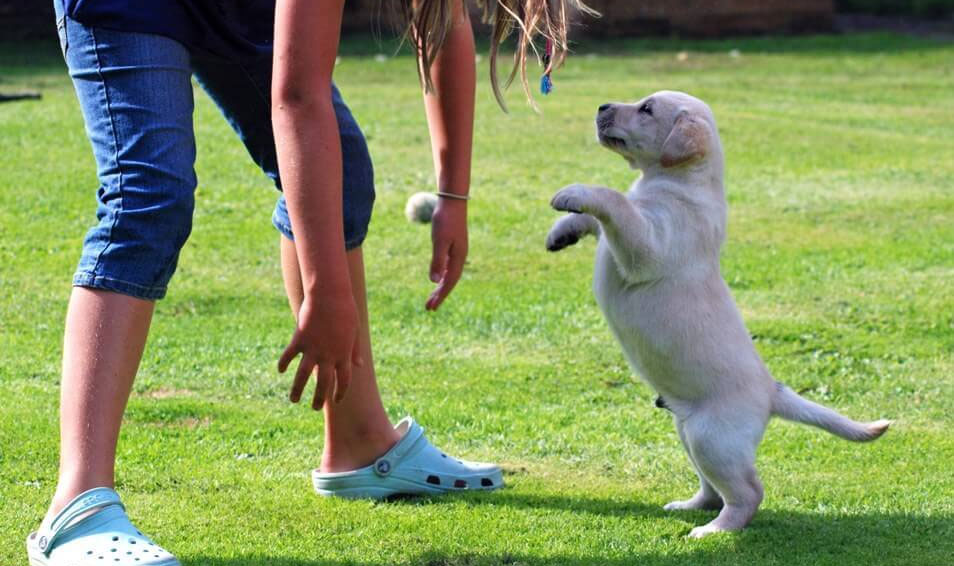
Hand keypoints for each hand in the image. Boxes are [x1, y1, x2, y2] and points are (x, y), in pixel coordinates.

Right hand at [277, 291, 362, 408]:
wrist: (330, 294)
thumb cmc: (345, 310)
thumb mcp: (355, 331)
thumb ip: (355, 350)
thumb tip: (358, 365)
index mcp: (344, 355)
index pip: (343, 381)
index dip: (340, 393)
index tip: (336, 400)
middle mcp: (328, 356)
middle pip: (324, 384)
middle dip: (319, 398)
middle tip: (314, 408)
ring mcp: (313, 349)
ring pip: (303, 376)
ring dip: (298, 390)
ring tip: (294, 400)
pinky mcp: (299, 340)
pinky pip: (289, 356)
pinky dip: (284, 363)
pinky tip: (281, 370)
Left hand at [427, 197, 467, 309]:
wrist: (452, 202)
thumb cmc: (445, 220)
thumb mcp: (439, 241)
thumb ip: (437, 261)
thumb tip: (434, 281)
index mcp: (458, 258)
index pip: (449, 282)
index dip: (441, 296)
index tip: (431, 307)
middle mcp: (460, 257)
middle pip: (450, 281)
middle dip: (440, 295)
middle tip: (429, 308)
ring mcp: (457, 252)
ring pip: (449, 274)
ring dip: (440, 287)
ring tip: (432, 298)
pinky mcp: (453, 246)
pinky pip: (448, 266)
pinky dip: (442, 276)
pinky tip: (437, 279)